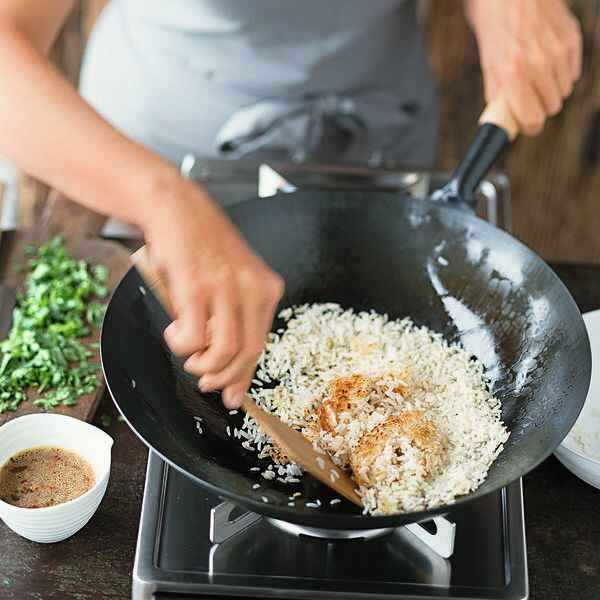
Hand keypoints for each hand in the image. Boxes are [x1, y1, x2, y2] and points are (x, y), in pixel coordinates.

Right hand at [141, 173, 283, 408]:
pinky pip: (193, 337)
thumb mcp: (230, 278)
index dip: (245, 375)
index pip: (262, 342)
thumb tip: (230, 365)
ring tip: (188, 356)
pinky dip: (182, 344)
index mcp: (265, 287)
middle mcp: (252, 287)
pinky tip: (175, 332)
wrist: (174, 205)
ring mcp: (225, 287)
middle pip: (248, 351)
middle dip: (225, 377)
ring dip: (203, 365)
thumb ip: (234, 316)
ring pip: (225, 350)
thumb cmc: (199, 245)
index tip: (233, 395)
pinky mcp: (196, 286)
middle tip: (205, 380)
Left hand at [465, 0, 581, 134]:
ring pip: (563, 92)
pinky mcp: (572, 39)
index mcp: (513, 73)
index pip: (533, 119)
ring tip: (535, 73)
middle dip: (539, 105)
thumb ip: (498, 96)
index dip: (529, 125)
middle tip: (527, 94)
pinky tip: (547, 59)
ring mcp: (559, 50)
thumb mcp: (488, 64)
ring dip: (550, 88)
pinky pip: (572, 73)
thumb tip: (505, 122)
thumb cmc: (496, 28)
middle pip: (551, 108)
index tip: (526, 123)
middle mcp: (539, 63)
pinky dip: (561, 72)